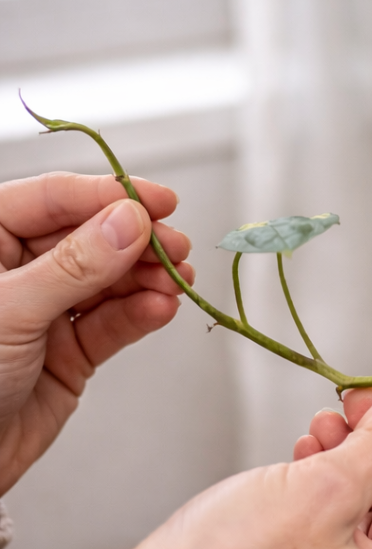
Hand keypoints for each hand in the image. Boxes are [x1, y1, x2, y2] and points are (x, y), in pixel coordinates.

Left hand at [0, 173, 192, 494]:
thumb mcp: (12, 311)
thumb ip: (75, 266)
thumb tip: (127, 222)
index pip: (51, 200)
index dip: (107, 195)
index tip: (157, 201)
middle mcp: (17, 272)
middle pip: (89, 238)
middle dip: (137, 242)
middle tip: (176, 247)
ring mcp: (46, 313)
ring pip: (109, 282)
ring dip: (148, 280)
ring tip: (177, 282)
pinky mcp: (70, 353)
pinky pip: (113, 324)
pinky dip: (141, 316)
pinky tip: (161, 308)